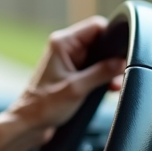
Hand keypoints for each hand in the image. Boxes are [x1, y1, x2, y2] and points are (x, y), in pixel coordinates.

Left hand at [0, 17, 124, 150]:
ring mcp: (68, 60)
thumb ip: (102, 73)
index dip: (112, 37)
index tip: (123, 53)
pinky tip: (108, 88)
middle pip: (100, 41)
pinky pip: (94, 68)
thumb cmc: (43, 106)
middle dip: (112, 57)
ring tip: (114, 85)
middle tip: (119, 74)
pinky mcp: (72, 73)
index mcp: (62, 43)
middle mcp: (65, 48)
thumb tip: (122, 62)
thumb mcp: (77, 88)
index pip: (96, 26)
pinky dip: (103, 77)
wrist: (29, 124)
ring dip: (108, 70)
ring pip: (99, 56)